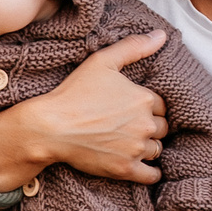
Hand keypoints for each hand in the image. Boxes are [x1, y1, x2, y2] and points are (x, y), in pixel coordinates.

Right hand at [0, 32, 168, 192]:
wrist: (50, 127)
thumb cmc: (74, 93)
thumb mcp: (102, 62)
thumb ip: (134, 47)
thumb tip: (162, 35)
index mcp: (144, 98)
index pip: (162, 105)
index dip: (149, 107)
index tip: (134, 109)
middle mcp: (145, 124)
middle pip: (162, 128)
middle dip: (150, 127)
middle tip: (131, 126)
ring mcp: (135, 149)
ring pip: (156, 149)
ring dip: (148, 147)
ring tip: (132, 144)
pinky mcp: (125, 169)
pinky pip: (151, 175)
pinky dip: (150, 172)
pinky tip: (144, 167)